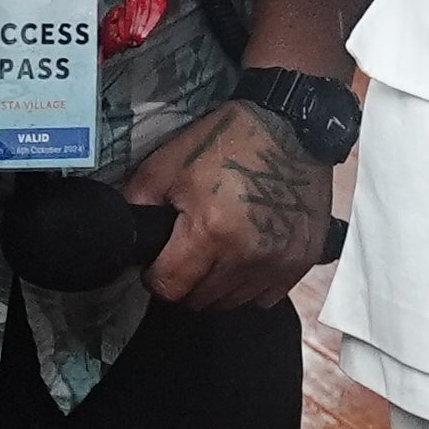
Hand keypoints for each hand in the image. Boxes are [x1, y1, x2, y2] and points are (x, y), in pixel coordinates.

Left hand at [123, 98, 333, 310]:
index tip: (163, 255)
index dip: (156, 274)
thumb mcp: (167, 164)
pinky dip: (252, 283)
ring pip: (232, 302)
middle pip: (200, 300)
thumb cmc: (229, 141)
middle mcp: (247, 255)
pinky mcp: (302, 261)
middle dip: (189, 279)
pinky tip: (250, 254)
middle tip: (193, 246)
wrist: (295, 126)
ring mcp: (279, 261)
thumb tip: (126, 240)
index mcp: (210, 232)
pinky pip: (265, 297)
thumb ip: (137, 205)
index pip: (168, 288)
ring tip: (223, 247)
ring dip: (220, 283)